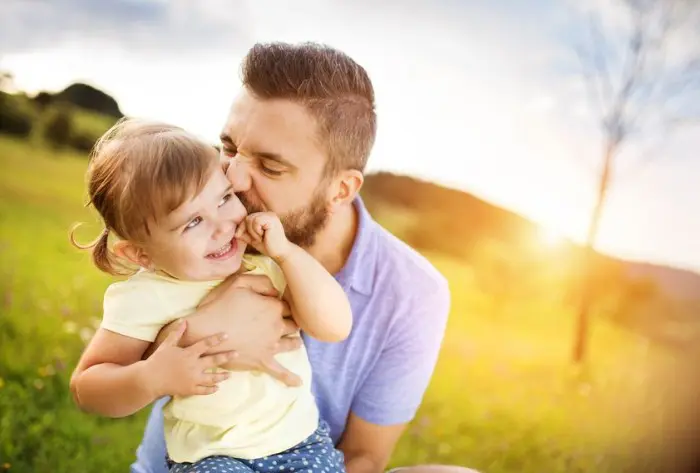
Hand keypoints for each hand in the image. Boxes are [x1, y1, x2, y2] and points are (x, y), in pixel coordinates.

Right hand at [146, 321, 236, 396]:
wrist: (150, 379)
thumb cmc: (158, 360)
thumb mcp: (167, 345)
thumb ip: (177, 333)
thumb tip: (184, 320)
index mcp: (189, 354)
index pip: (206, 344)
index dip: (217, 339)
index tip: (227, 335)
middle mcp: (193, 366)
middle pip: (214, 360)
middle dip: (226, 356)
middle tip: (237, 353)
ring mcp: (193, 379)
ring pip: (211, 378)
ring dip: (221, 376)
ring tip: (229, 375)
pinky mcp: (190, 389)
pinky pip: (203, 390)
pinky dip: (211, 389)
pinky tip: (217, 388)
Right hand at [157, 274, 302, 386]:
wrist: (204, 332)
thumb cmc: (220, 305)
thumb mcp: (239, 283)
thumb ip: (262, 282)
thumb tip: (276, 290)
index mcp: (273, 307)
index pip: (287, 305)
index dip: (283, 305)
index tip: (279, 306)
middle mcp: (277, 326)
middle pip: (293, 324)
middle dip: (291, 322)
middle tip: (287, 322)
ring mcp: (271, 345)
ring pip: (292, 343)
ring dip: (294, 341)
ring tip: (294, 341)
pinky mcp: (262, 361)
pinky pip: (280, 372)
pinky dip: (290, 378)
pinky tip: (298, 383)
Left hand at [235, 212, 290, 261]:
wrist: (280, 253)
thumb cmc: (268, 246)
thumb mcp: (252, 239)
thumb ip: (244, 234)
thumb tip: (233, 232)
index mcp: (264, 217)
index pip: (247, 218)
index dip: (242, 227)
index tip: (241, 236)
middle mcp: (268, 214)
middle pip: (247, 218)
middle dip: (248, 230)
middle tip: (258, 239)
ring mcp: (270, 215)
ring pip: (250, 219)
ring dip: (253, 232)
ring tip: (262, 237)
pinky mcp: (272, 219)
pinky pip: (256, 222)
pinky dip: (257, 231)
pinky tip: (264, 236)